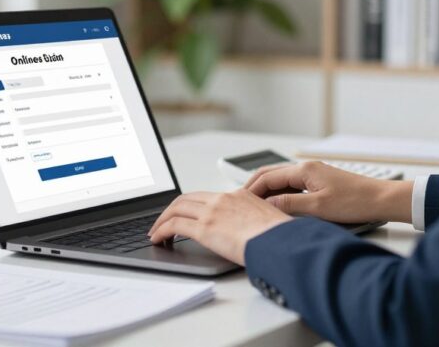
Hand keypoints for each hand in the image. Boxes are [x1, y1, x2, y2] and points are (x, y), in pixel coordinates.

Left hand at [147, 190, 292, 265]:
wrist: (283, 242)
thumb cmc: (282, 238)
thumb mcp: (269, 222)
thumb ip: (255, 223)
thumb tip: (253, 235)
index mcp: (240, 196)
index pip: (207, 196)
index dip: (191, 205)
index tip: (184, 214)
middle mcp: (223, 199)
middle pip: (187, 198)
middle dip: (171, 210)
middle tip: (163, 222)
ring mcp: (212, 212)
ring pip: (176, 209)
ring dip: (162, 220)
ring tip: (155, 233)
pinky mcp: (205, 228)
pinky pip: (174, 225)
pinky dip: (161, 230)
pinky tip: (158, 239)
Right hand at [243, 161, 413, 224]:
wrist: (381, 199)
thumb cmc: (354, 202)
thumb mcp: (317, 208)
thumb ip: (289, 205)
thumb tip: (267, 205)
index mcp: (303, 170)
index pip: (267, 177)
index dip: (251, 190)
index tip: (239, 203)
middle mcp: (307, 168)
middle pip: (271, 174)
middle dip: (254, 187)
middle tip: (240, 202)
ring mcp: (314, 174)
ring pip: (281, 179)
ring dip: (267, 189)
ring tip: (255, 205)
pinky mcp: (320, 181)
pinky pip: (292, 184)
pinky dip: (280, 192)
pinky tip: (278, 203)